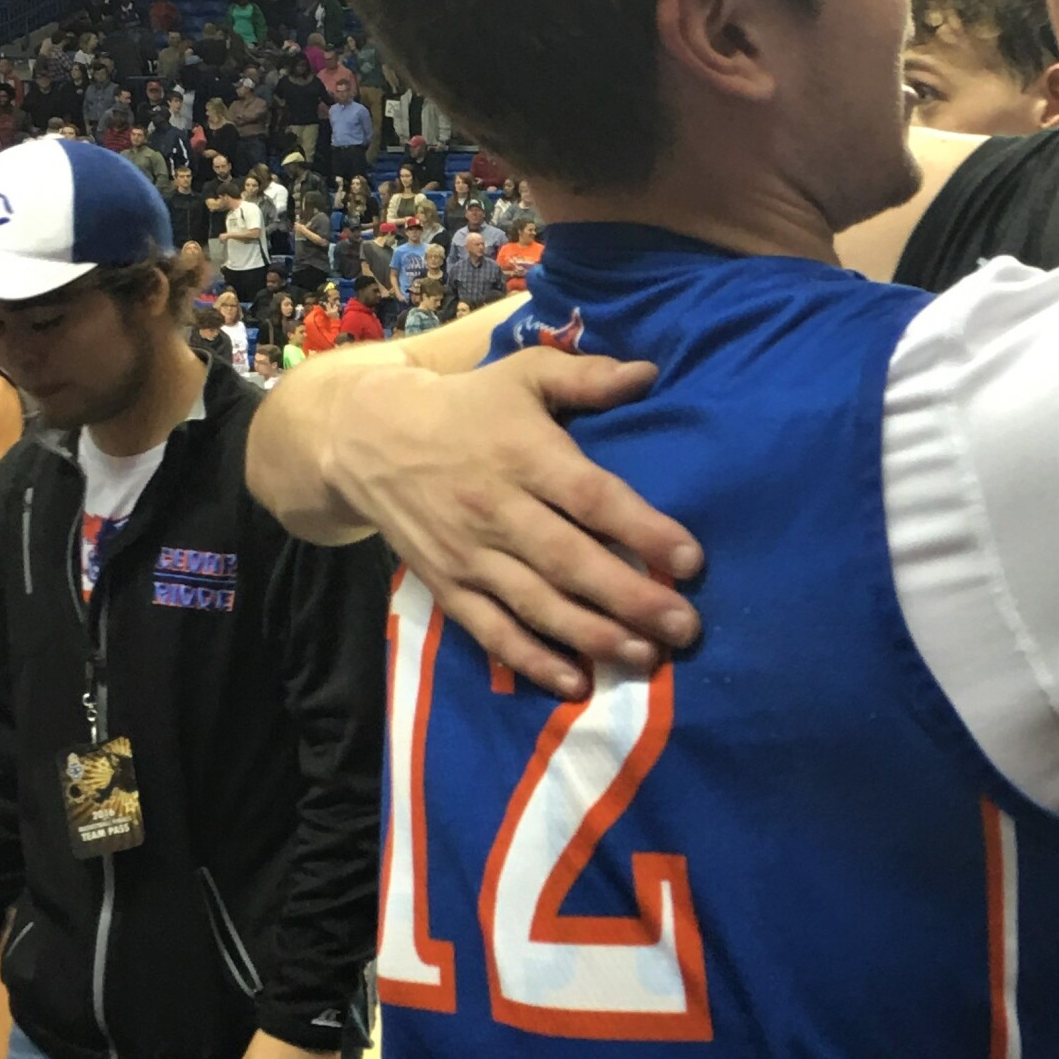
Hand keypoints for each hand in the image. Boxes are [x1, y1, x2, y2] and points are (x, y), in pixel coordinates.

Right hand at [256, 348, 705, 698]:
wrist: (366, 440)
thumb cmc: (465, 406)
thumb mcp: (522, 375)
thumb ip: (586, 376)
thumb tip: (648, 373)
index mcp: (523, 454)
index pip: (590, 498)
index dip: (642, 530)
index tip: (691, 560)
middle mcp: (497, 509)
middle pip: (570, 562)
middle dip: (631, 599)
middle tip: (685, 628)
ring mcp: (469, 555)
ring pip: (537, 604)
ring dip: (593, 638)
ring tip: (647, 660)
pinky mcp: (447, 587)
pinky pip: (491, 632)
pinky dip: (531, 662)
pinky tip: (575, 685)